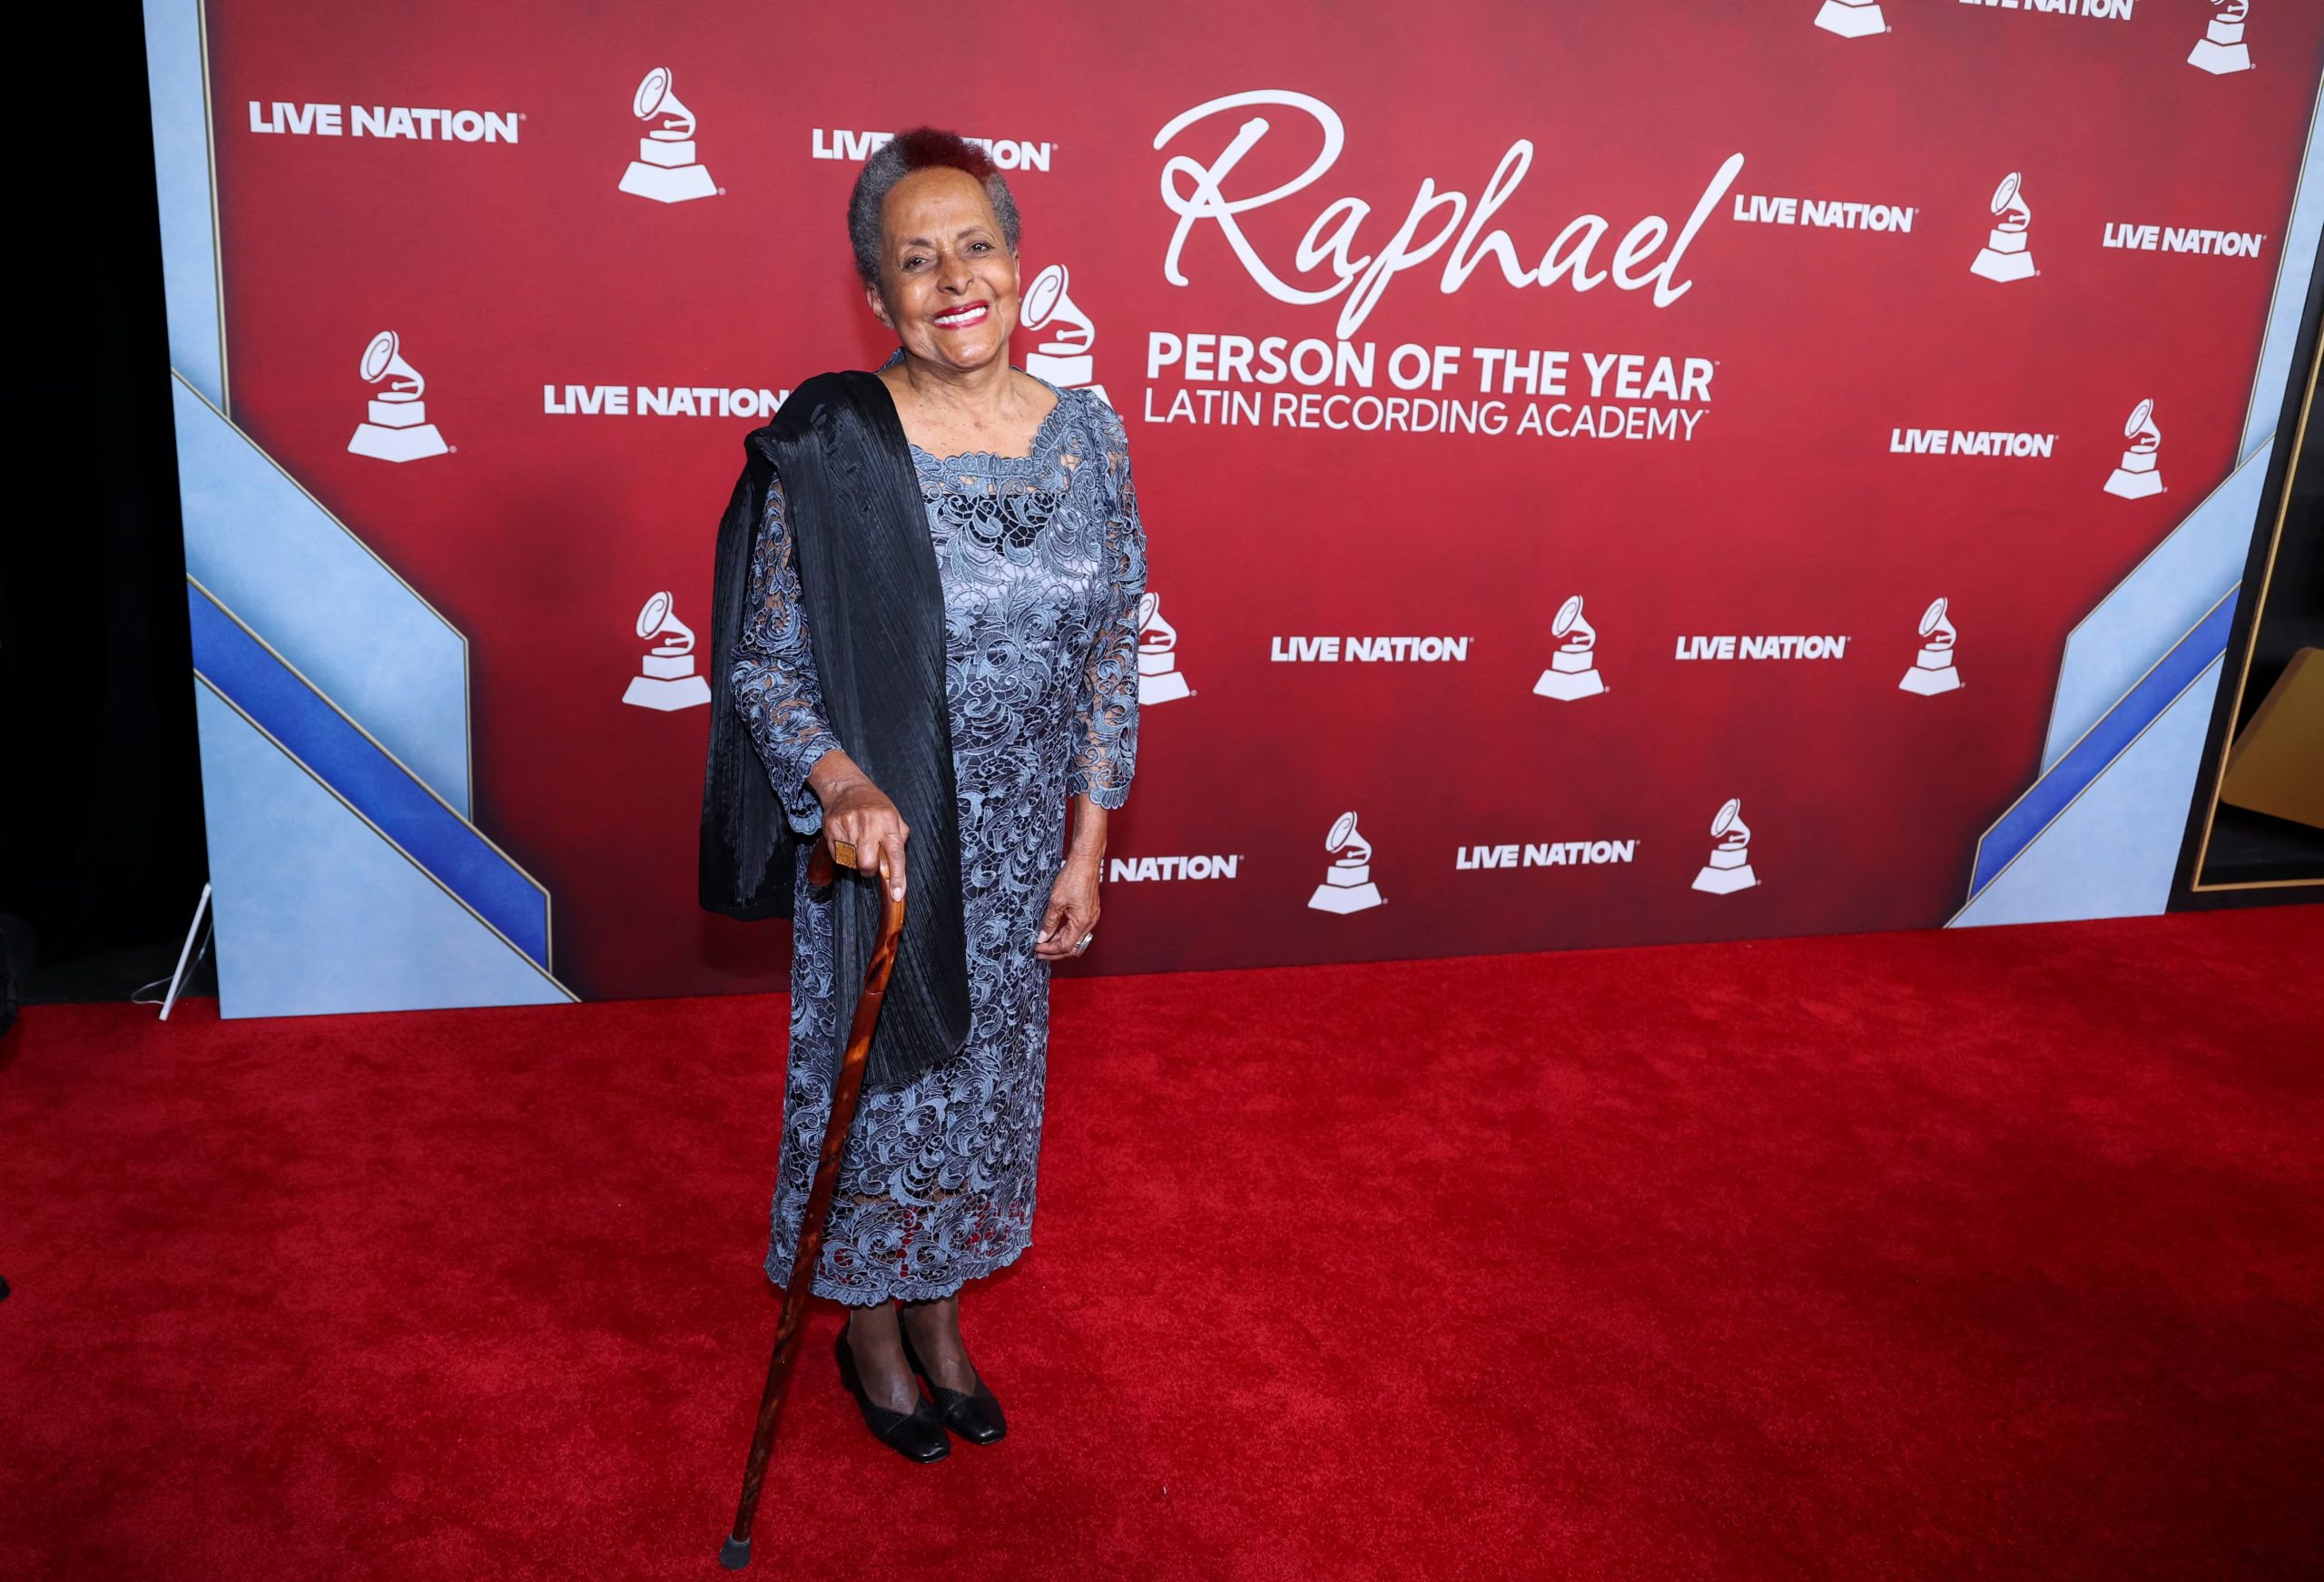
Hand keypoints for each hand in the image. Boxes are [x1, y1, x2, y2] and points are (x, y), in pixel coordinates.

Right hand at [820, 775, 908, 901]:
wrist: (847, 788)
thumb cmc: (874, 805)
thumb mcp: (895, 816)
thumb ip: (898, 840)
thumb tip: (896, 866)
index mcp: (888, 821)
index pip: (895, 854)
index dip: (897, 877)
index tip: (896, 894)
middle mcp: (868, 823)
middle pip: (867, 864)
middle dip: (869, 869)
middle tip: (869, 861)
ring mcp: (848, 825)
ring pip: (851, 861)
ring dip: (855, 860)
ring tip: (857, 844)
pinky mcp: (831, 828)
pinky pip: (837, 855)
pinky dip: (843, 854)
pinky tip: (847, 840)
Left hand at [1035, 854, 1099, 960]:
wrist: (1085, 861)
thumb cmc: (1073, 877)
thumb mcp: (1056, 901)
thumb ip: (1049, 922)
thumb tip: (1043, 937)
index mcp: (1082, 922)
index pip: (1066, 946)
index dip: (1050, 950)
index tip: (1037, 949)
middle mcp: (1090, 922)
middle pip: (1073, 946)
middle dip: (1055, 950)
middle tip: (1040, 951)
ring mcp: (1091, 916)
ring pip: (1076, 938)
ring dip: (1060, 942)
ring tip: (1045, 942)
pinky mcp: (1090, 911)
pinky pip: (1079, 929)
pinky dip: (1066, 933)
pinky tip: (1055, 930)